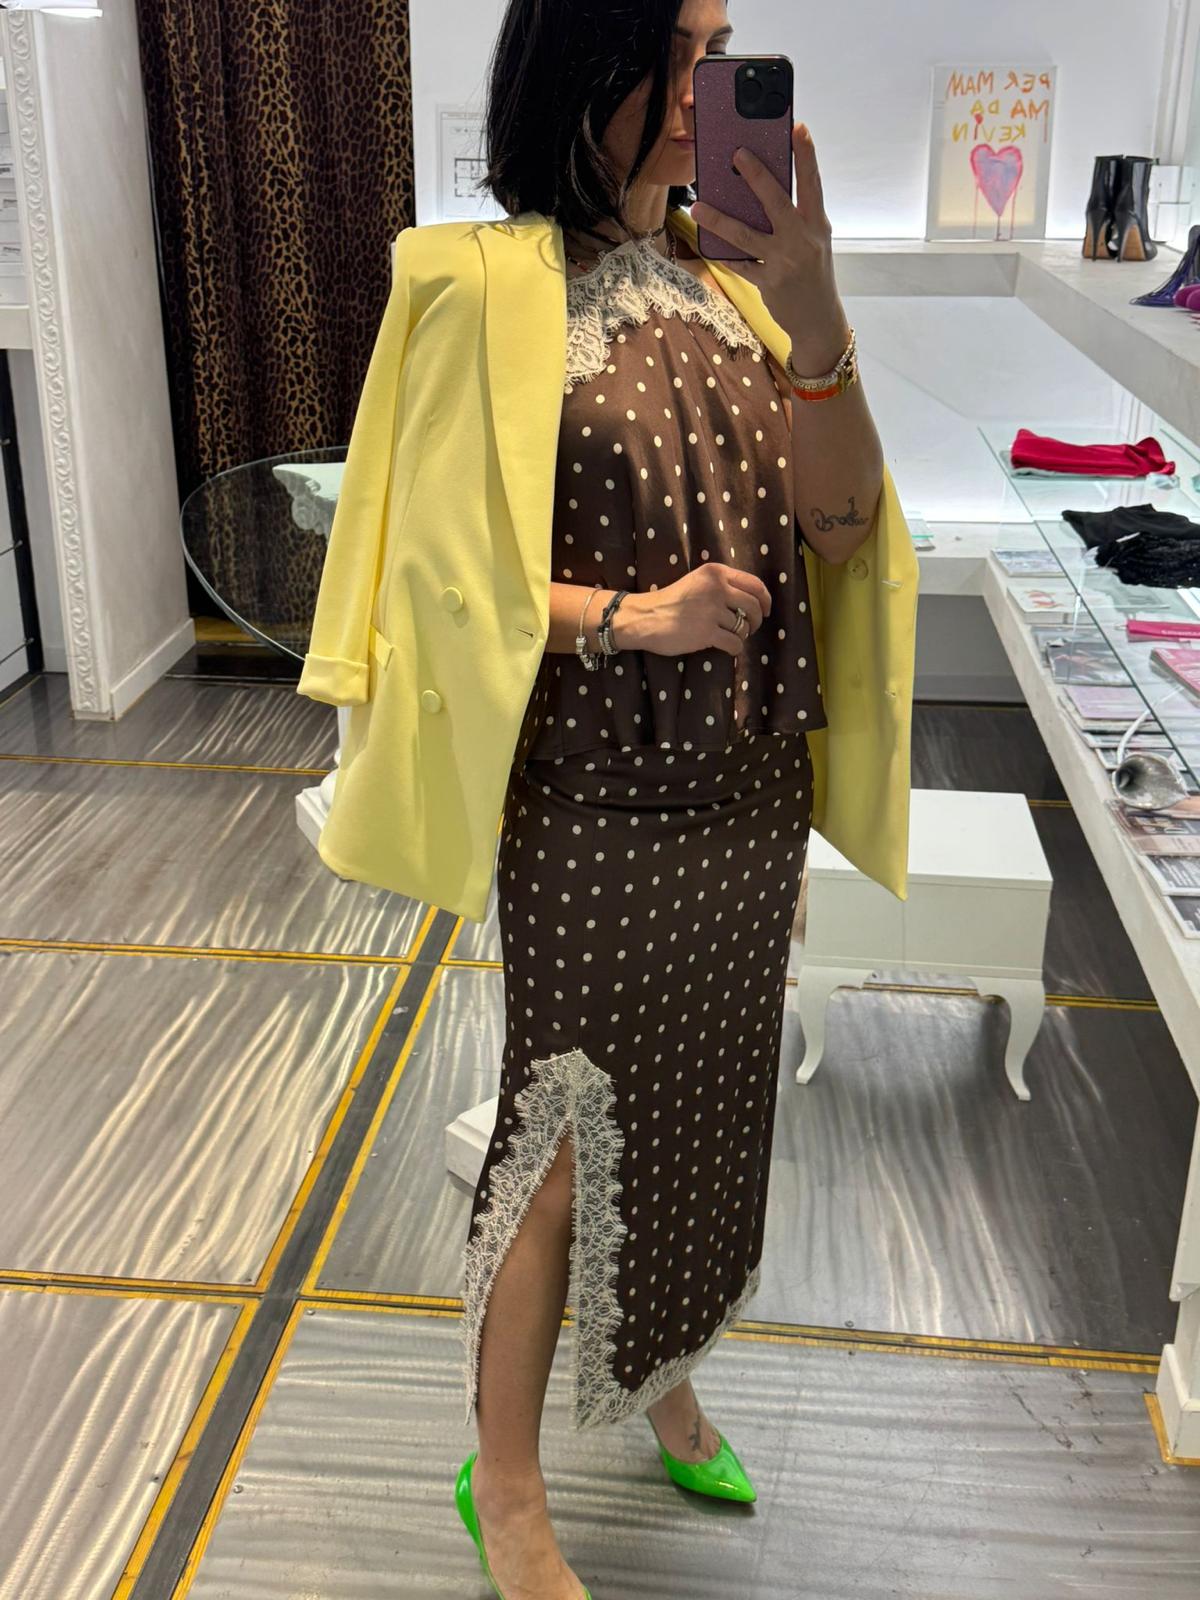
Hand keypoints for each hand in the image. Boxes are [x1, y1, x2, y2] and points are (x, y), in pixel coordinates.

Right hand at [620, 565, 771, 658]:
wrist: (644, 618)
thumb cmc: (670, 602)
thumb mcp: (696, 581)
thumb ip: (720, 585)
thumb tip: (751, 601)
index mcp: (716, 573)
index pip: (755, 584)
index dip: (765, 599)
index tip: (765, 610)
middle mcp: (717, 588)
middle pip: (754, 606)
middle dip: (757, 620)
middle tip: (750, 628)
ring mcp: (712, 611)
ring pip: (744, 627)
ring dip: (740, 635)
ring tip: (728, 636)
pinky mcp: (707, 632)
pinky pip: (734, 644)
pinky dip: (734, 649)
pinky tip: (727, 649)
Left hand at [690, 123, 849, 373]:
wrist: (819, 321)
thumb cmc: (813, 274)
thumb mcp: (813, 241)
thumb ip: (795, 217)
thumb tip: (760, 190)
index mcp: (816, 224)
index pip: (812, 184)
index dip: (806, 155)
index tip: (798, 128)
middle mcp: (802, 240)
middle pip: (776, 202)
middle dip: (756, 176)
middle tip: (737, 154)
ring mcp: (784, 262)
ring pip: (746, 236)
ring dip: (719, 220)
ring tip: (698, 207)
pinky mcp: (768, 283)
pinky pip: (739, 265)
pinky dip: (722, 254)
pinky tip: (706, 243)